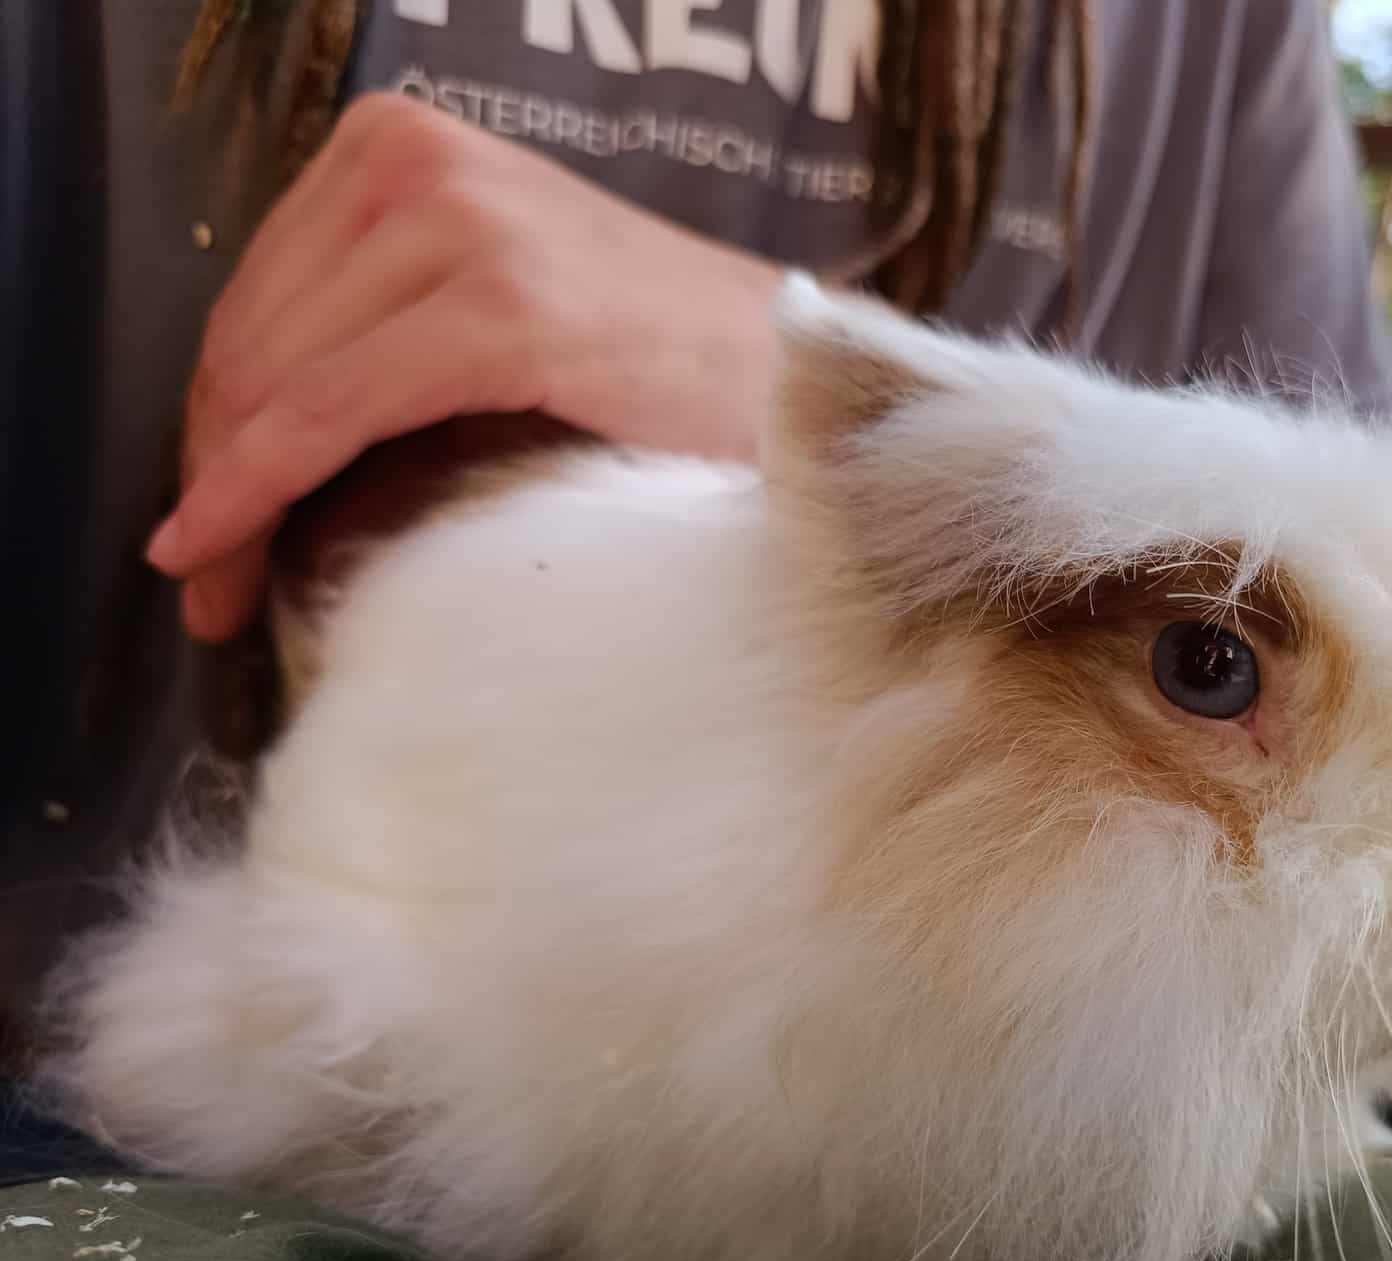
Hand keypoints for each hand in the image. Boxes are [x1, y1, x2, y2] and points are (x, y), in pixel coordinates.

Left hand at [151, 90, 783, 640]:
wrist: (804, 384)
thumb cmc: (663, 374)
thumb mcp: (496, 311)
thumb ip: (384, 334)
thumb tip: (247, 444)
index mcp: (407, 146)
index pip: (256, 301)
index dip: (207, 421)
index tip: (193, 525)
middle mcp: (421, 161)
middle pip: (249, 339)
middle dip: (208, 469)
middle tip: (198, 582)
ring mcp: (463, 225)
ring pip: (272, 377)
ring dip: (224, 494)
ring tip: (218, 588)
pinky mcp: (500, 305)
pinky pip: (329, 408)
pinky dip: (257, 483)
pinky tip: (221, 543)